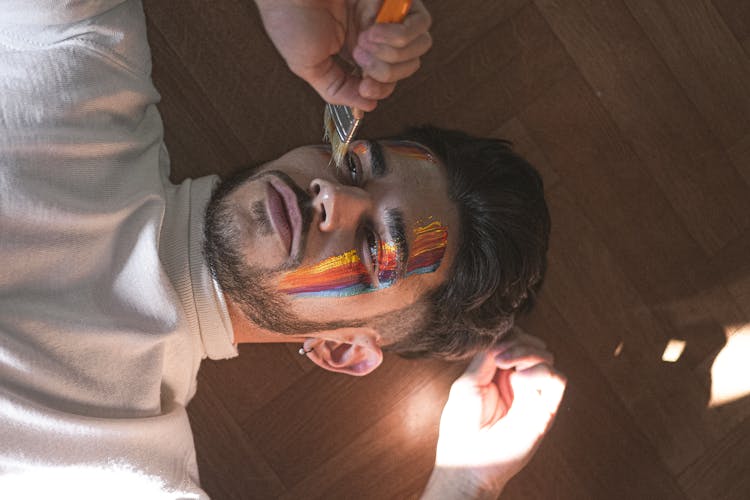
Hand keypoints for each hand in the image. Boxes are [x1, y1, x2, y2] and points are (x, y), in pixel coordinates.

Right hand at [255, 0, 431, 110]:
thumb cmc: (290, 19)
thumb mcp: (309, 67)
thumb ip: (337, 90)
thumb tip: (366, 107)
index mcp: (356, 52)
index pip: (389, 80)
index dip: (381, 89)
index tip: (364, 88)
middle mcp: (376, 34)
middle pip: (409, 66)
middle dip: (385, 71)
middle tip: (359, 57)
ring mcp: (388, 16)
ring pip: (420, 47)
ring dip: (392, 53)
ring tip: (365, 40)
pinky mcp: (395, 0)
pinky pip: (419, 25)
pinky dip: (398, 34)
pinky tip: (372, 27)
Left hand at [423, 329, 566, 498]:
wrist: (468, 461)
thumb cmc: (462, 426)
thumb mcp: (467, 382)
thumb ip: (486, 358)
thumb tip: (503, 338)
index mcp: (497, 374)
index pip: (514, 340)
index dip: (508, 335)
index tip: (493, 344)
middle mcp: (517, 381)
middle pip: (532, 344)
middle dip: (518, 341)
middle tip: (500, 356)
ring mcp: (532, 394)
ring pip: (547, 357)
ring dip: (529, 352)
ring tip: (509, 366)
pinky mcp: (545, 410)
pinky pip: (558, 380)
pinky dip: (542, 372)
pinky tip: (521, 379)